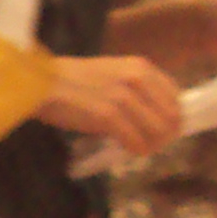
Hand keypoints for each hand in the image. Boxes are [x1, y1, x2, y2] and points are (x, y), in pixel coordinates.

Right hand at [36, 55, 185, 157]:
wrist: (40, 83)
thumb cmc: (72, 80)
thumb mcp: (111, 73)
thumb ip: (135, 88)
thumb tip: (154, 114)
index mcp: (140, 67)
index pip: (175, 96)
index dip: (172, 116)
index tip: (162, 128)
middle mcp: (137, 79)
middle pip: (172, 116)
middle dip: (166, 134)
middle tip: (153, 144)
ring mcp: (124, 97)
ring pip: (158, 131)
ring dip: (153, 145)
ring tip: (142, 148)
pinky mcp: (109, 116)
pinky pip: (136, 141)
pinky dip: (136, 150)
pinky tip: (129, 150)